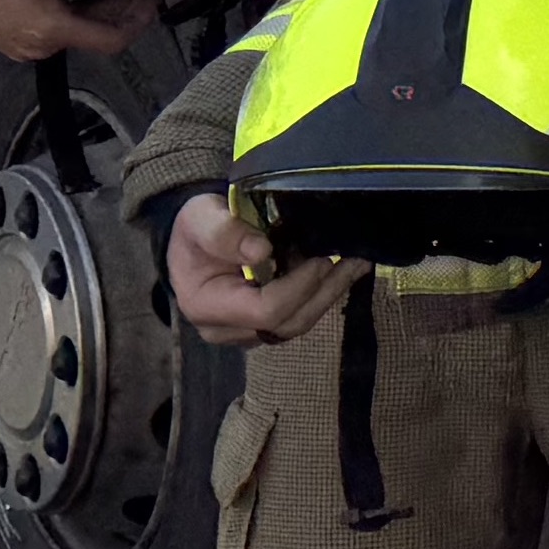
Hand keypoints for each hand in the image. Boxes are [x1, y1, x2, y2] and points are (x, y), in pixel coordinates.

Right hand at [0, 0, 152, 63]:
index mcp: (50, 29)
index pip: (112, 38)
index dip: (139, 17)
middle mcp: (41, 46)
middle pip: (97, 30)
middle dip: (123, 0)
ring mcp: (24, 46)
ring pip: (77, 28)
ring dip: (100, 1)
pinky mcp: (11, 39)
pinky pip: (56, 25)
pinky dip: (77, 6)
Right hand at [170, 194, 363, 347]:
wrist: (192, 241)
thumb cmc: (195, 228)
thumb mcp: (200, 217)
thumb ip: (224, 232)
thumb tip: (261, 251)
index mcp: (205, 305)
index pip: (264, 310)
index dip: (299, 287)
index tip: (322, 259)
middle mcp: (225, 328)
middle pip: (288, 323)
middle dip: (325, 292)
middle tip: (355, 260)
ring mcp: (245, 332)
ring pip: (298, 324)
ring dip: (330, 293)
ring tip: (357, 263)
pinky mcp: (262, 326)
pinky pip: (297, 316)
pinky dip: (321, 293)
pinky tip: (343, 270)